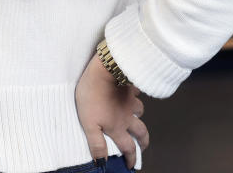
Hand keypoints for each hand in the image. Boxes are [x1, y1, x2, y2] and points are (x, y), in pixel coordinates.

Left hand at [75, 52, 148, 168]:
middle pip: (141, 132)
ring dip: (139, 118)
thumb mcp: (89, 124)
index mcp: (117, 127)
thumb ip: (96, 144)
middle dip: (143, 142)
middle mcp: (127, 116)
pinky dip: (136, 96)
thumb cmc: (93, 96)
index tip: (131, 165)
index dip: (131, 158)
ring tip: (135, 118)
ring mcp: (131, 101)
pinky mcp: (130, 87)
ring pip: (140, 112)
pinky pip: (137, 94)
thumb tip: (101, 162)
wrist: (104, 70)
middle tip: (142, 145)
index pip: (128, 148)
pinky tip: (132, 94)